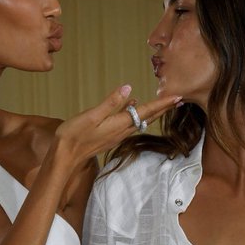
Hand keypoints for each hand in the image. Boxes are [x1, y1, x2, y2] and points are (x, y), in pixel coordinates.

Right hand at [53, 85, 179, 167]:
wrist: (66, 155)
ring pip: (140, 121)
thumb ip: (111, 102)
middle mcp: (122, 130)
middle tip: (178, 100)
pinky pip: (129, 124)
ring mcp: (117, 135)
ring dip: (153, 112)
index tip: (178, 97)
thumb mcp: (92, 115)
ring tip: (163, 104)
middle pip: (148, 117)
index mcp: (120, 123)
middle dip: (163, 108)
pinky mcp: (110, 136)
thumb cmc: (75, 134)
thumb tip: (129, 88)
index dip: (163, 104)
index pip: (146, 111)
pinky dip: (137, 115)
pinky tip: (134, 107)